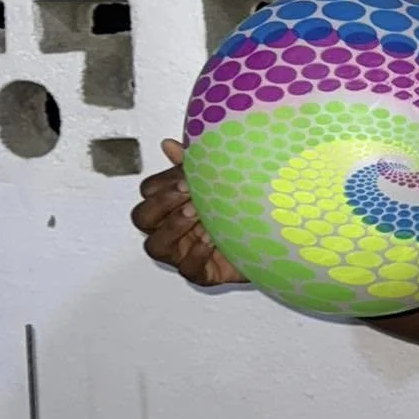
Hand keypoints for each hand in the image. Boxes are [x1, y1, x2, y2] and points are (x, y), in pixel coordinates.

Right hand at [131, 140, 245, 287]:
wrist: (275, 239)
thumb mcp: (220, 183)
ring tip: (197, 213)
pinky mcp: (201, 274)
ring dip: (173, 227)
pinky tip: (212, 239)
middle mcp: (170, 231)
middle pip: (142, 218)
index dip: (162, 183)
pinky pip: (188, 269)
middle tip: (187, 192)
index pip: (148, 192)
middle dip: (162, 203)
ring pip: (156, 246)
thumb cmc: (239, 210)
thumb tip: (169, 145)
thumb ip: (193, 166)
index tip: (185, 176)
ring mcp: (182, 254)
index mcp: (170, 207)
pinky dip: (197, 254)